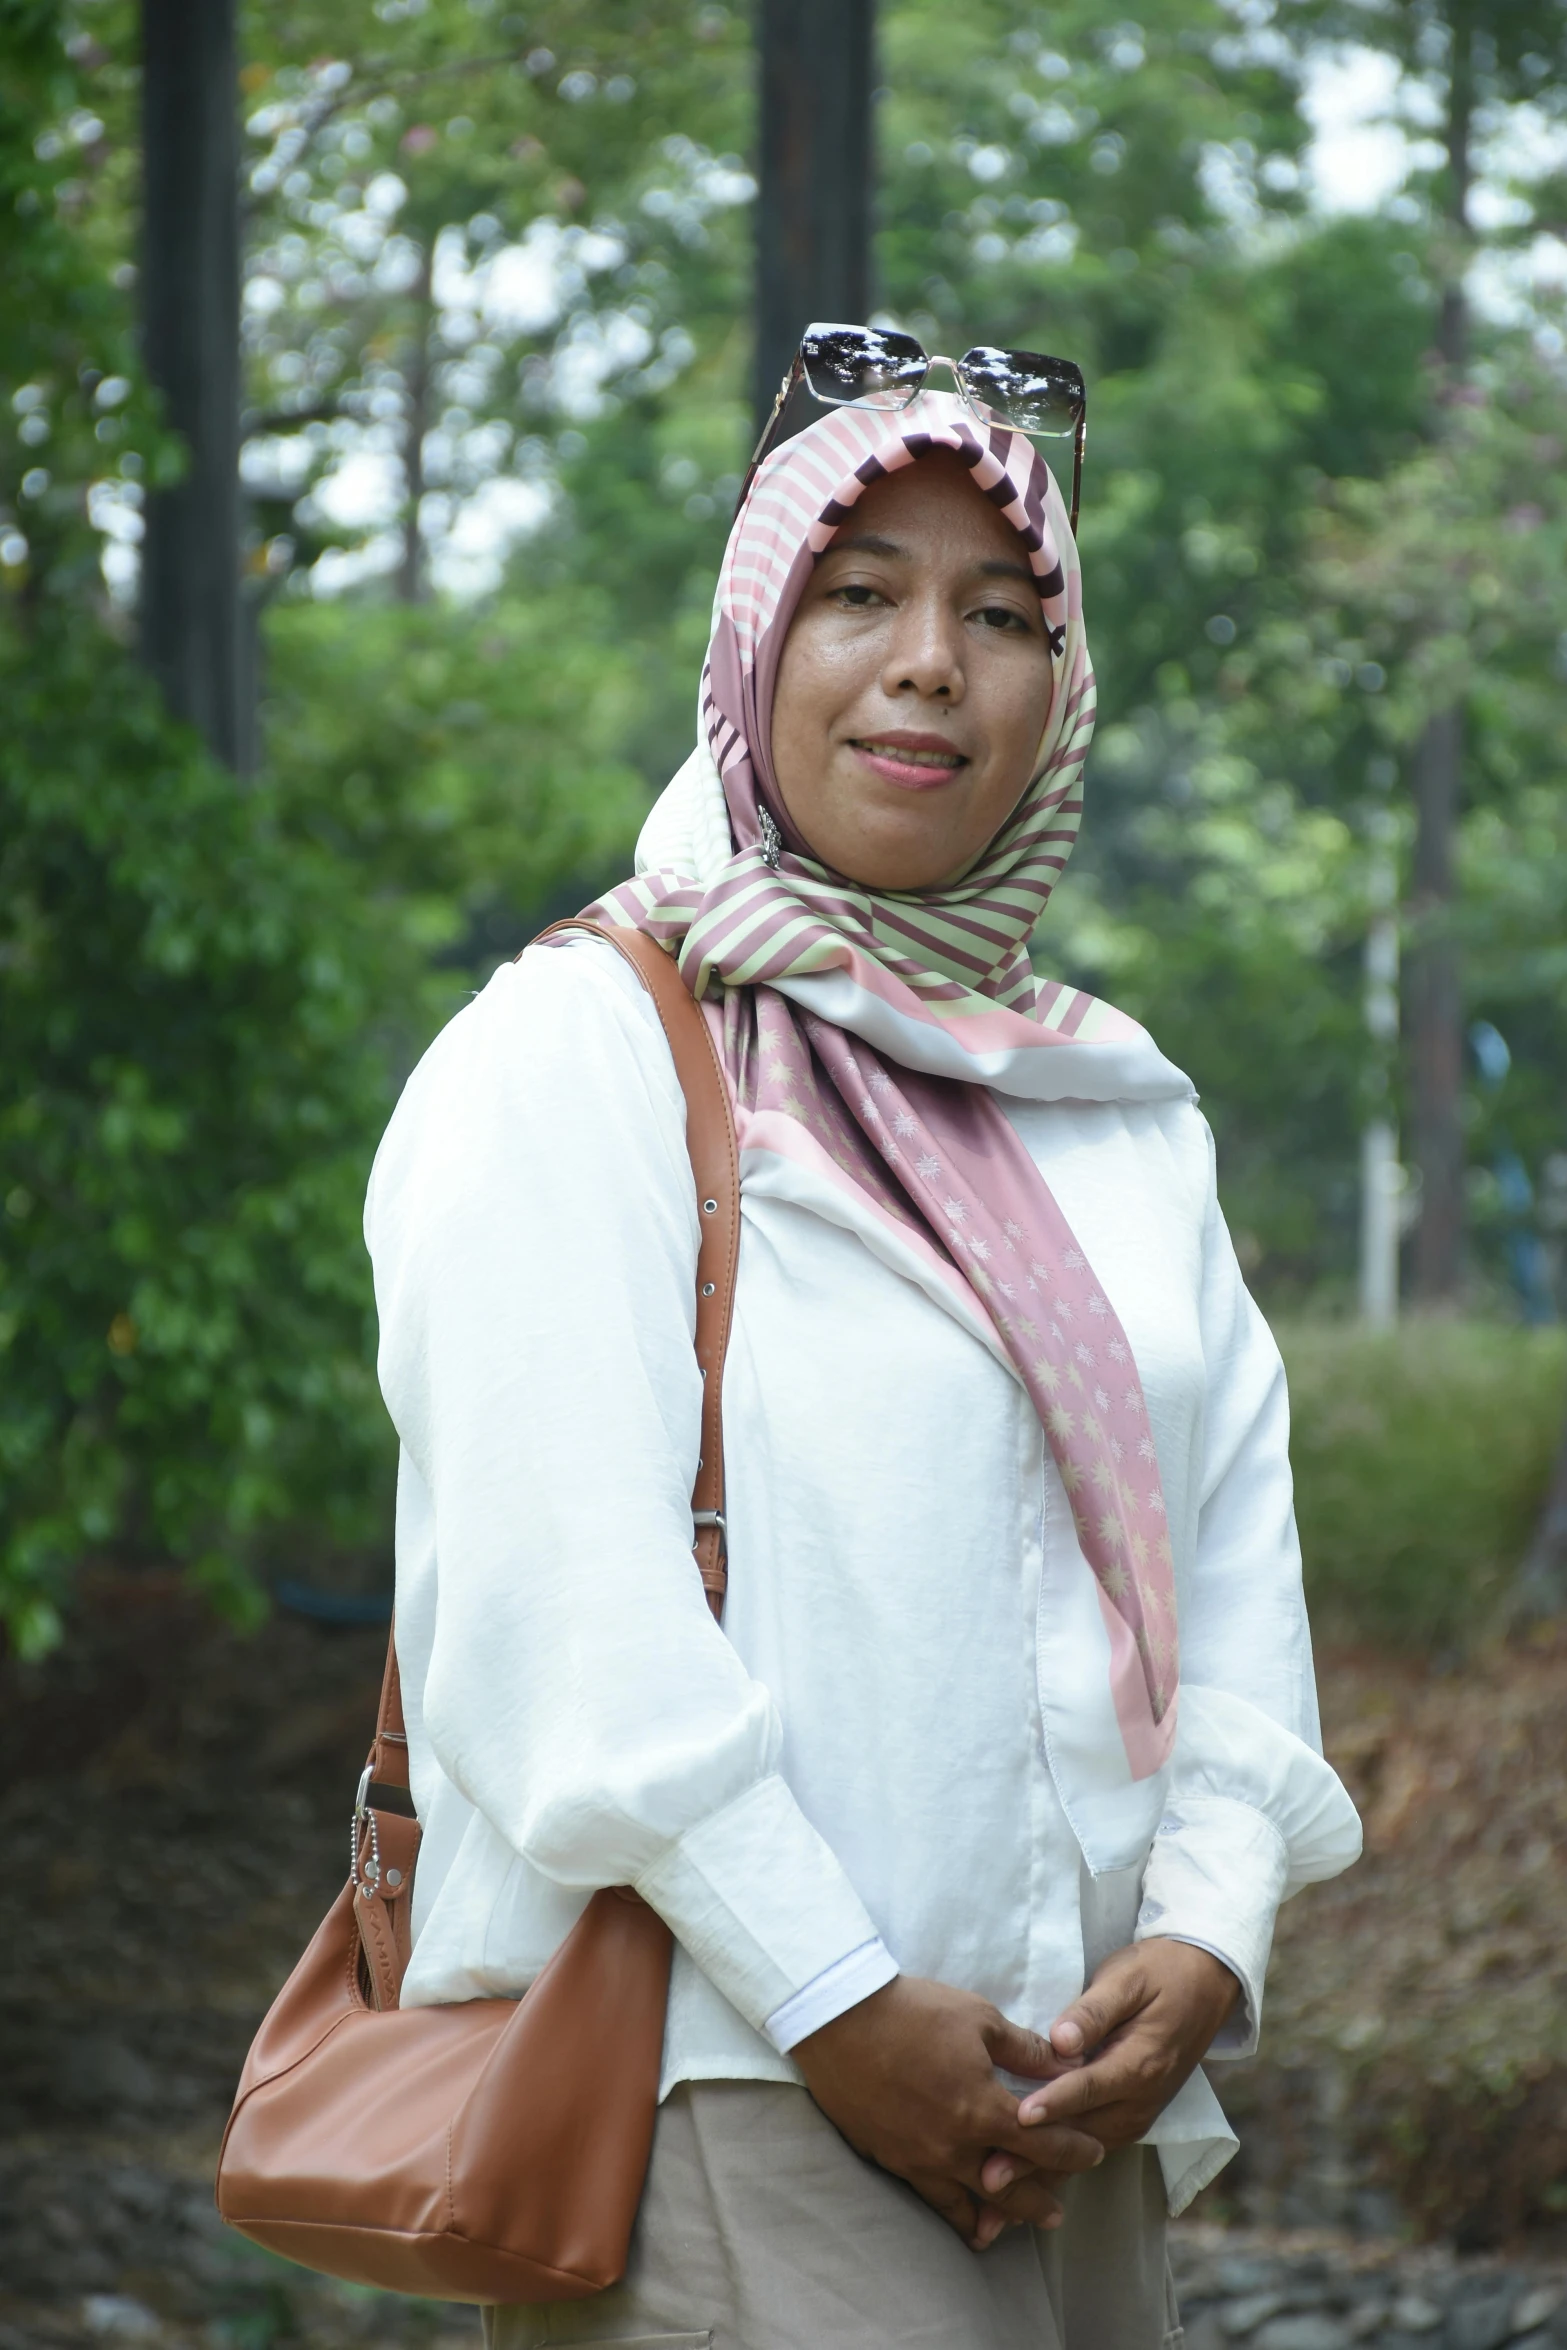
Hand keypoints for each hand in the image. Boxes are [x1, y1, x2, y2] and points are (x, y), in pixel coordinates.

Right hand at [793, 1974, 1104, 2251]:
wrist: (840, 2020)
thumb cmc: (913, 2011)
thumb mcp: (978, 2018)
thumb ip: (1023, 2049)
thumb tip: (1062, 2063)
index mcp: (981, 2108)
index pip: (1043, 2142)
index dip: (1072, 2150)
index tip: (1093, 2153)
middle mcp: (954, 2146)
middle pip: (1011, 2187)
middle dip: (1040, 2201)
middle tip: (1058, 2213)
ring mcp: (920, 2159)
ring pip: (968, 2205)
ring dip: (997, 2217)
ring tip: (1012, 2228)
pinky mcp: (891, 2159)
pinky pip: (929, 2198)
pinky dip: (951, 2212)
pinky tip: (960, 2218)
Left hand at [992, 1941, 1239, 2183]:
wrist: (1204, 1986)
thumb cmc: (1157, 1973)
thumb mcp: (1126, 1978)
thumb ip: (1093, 2011)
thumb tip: (1060, 2040)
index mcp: (1140, 2064)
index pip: (1089, 2088)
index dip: (1053, 2104)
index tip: (1018, 2117)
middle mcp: (1140, 2101)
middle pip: (1080, 2134)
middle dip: (1032, 2156)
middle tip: (987, 2178)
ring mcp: (1135, 2116)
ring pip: (1082, 2152)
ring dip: (1038, 2172)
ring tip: (993, 2195)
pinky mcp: (1127, 2120)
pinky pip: (1088, 2149)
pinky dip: (1055, 2168)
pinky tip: (1021, 2186)